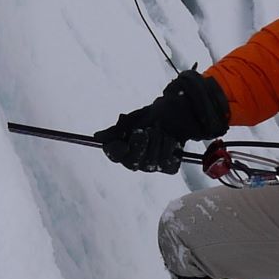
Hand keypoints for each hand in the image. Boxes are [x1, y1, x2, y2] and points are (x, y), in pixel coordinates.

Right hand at [94, 70, 229, 172]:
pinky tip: (171, 138)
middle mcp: (136, 159)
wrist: (181, 111)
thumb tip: (97, 137)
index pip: (114, 154)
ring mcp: (153, 165)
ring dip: (157, 142)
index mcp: (124, 147)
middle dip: (141, 144)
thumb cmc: (155, 114)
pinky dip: (170, 148)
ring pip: (150, 164)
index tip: (124, 144)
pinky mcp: (169, 167)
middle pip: (132, 162)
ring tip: (161, 129)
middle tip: (148, 130)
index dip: (117, 151)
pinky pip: (167, 164)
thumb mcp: (135, 118)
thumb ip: (117, 130)